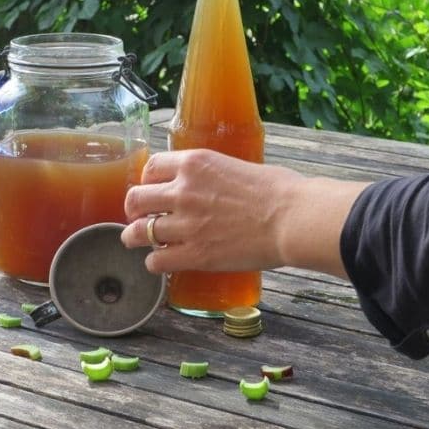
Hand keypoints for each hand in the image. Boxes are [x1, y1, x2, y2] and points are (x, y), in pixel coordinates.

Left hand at [120, 149, 302, 272]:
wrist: (295, 219)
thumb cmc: (281, 191)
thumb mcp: (239, 167)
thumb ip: (215, 175)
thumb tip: (214, 185)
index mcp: (194, 165)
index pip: (151, 167)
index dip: (147, 180)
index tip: (151, 189)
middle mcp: (182, 191)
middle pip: (135, 199)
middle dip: (133, 210)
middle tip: (138, 217)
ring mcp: (185, 224)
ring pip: (138, 232)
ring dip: (134, 237)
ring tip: (135, 241)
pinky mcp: (194, 254)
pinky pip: (156, 261)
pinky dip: (154, 263)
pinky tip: (160, 263)